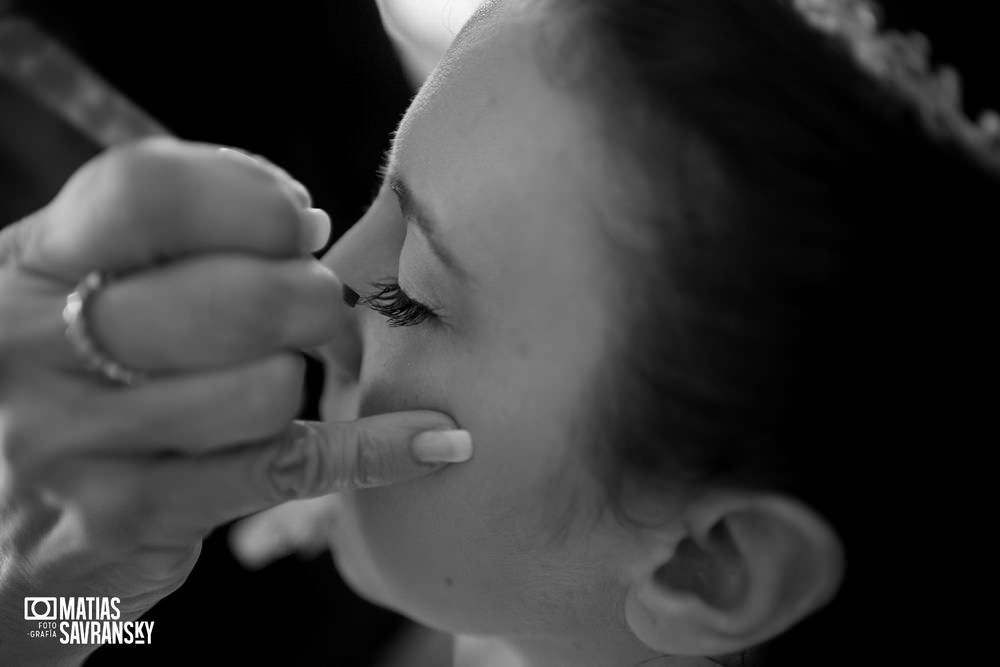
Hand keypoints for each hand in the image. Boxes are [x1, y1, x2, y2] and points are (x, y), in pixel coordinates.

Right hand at [0, 138, 471, 664]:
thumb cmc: (73, 381)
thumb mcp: (81, 289)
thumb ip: (173, 239)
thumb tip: (301, 222)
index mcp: (27, 265)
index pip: (148, 193)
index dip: (253, 201)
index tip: (298, 225)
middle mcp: (29, 348)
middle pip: (237, 299)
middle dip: (310, 300)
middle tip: (313, 308)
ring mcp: (71, 443)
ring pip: (267, 389)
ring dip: (305, 377)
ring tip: (285, 375)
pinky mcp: (123, 519)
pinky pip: (288, 469)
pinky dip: (377, 451)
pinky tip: (434, 441)